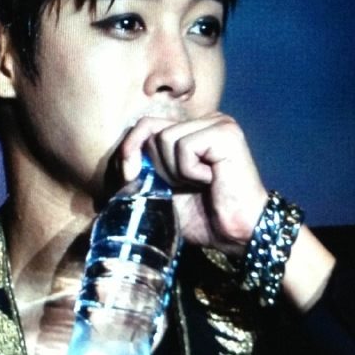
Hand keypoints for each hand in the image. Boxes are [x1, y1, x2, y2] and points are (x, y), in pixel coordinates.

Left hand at [117, 113, 268, 256]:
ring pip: (166, 138)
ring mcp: (218, 123)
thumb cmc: (203, 216)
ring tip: (200, 184)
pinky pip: (185, 146)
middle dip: (158, 166)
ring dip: (176, 171)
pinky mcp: (225, 133)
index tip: (129, 176)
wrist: (236, 234)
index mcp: (192, 131)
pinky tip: (211, 180)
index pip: (146, 125)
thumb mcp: (162, 190)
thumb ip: (144, 170)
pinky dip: (190, 171)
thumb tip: (119, 160)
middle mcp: (206, 121)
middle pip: (153, 130)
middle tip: (184, 186)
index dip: (130, 149)